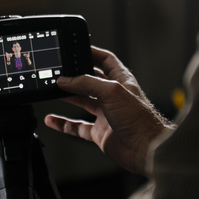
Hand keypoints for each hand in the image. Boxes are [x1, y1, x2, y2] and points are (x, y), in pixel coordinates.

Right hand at [43, 46, 173, 176]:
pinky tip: (53, 120)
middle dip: (74, 76)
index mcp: (121, 81)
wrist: (146, 150)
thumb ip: (87, 83)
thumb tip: (67, 80)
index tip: (75, 48)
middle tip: (59, 72)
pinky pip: (78, 126)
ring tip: (52, 90)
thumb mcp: (112, 92)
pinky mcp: (100, 132)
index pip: (105, 60)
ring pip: (82, 102)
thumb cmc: (140, 120)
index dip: (91, 52)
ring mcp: (106, 115)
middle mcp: (113, 96)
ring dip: (67, 97)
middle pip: (90, 81)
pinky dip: (64, 124)